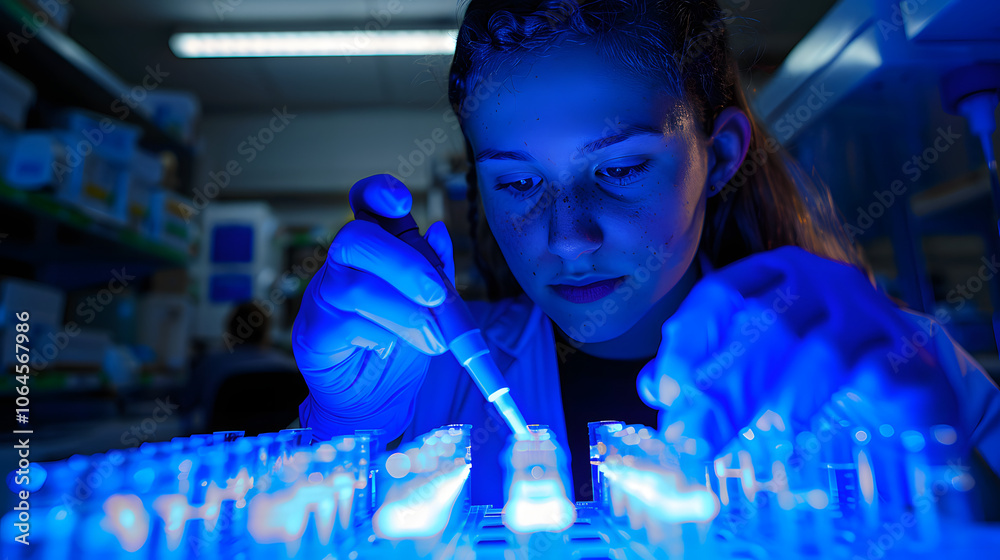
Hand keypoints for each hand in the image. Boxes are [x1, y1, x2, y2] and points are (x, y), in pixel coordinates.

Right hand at [292, 174, 454, 415]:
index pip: (365, 200)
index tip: (402, 204)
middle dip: (403, 265)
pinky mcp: (314, 327)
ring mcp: (325, 292)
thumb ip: (436, 269)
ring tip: (434, 338)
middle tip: (437, 295)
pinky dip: (382, 336)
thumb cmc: (400, 334)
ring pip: (359, 289)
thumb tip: (439, 232)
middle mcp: (345, 260)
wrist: (372, 392)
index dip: (378, 192)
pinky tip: (390, 346)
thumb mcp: (430, 300)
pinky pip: (349, 325)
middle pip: (358, 239)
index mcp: (376, 243)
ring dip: (404, 314)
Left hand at [637, 246, 961, 458]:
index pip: (721, 293)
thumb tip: (652, 387)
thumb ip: (704, 368)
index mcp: (777, 274)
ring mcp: (870, 314)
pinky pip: (872, 378)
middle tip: (695, 435)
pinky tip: (809, 439)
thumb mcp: (758, 361)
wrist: (908, 381)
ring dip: (779, 404)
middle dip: (724, 383)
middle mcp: (823, 282)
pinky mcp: (911, 353)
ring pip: (818, 353)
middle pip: (764, 322)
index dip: (689, 342)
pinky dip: (836, 411)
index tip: (666, 393)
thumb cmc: (817, 371)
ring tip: (752, 444)